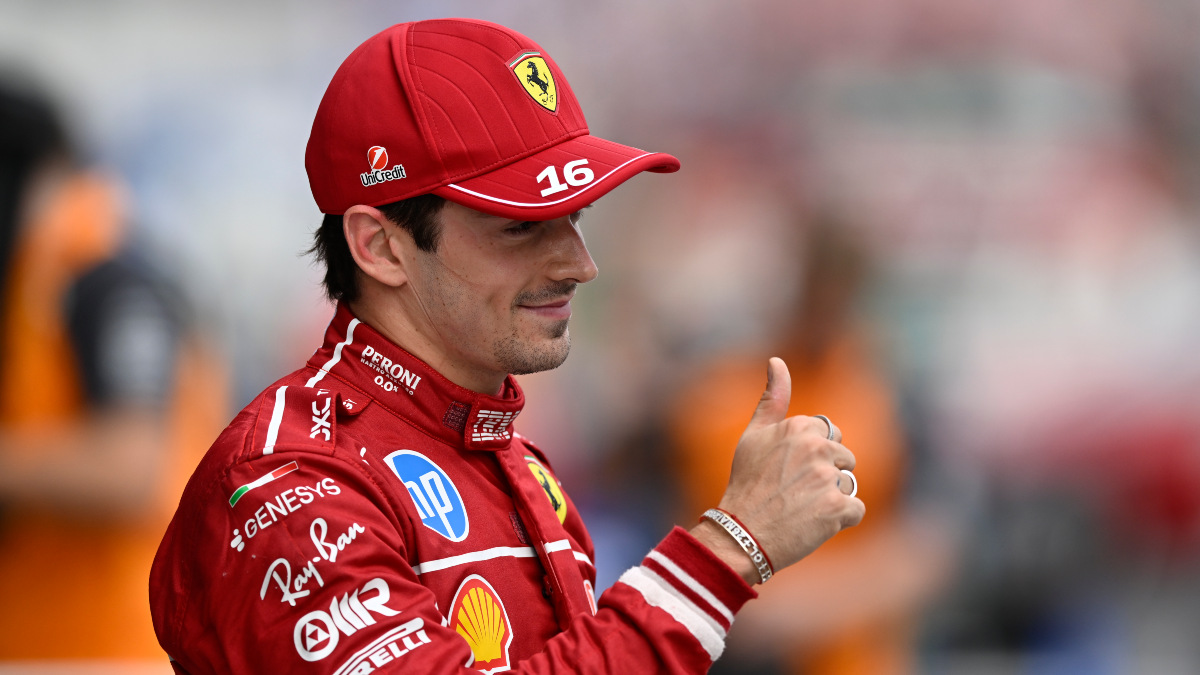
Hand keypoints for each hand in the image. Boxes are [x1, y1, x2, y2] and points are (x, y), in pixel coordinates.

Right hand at [691, 357, 864, 582]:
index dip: (812, 457)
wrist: (742, 533)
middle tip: (794, 493)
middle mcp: (816, 447)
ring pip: (848, 484)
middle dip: (826, 476)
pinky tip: (813, 523)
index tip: (789, 473)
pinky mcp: (837, 508)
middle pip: (844, 460)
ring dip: (831, 498)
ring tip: (802, 508)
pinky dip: (840, 520)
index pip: (830, 436)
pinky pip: (856, 509)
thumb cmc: (747, 484)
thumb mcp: (753, 436)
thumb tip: (777, 360)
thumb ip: (772, 398)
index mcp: (799, 427)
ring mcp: (828, 478)